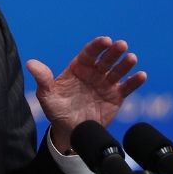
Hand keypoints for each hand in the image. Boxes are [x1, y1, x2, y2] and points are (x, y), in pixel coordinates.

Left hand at [26, 37, 146, 153]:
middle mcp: (94, 73)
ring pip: (117, 71)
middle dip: (114, 52)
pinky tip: (141, 75)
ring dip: (125, 64)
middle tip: (121, 45)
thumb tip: (31, 63)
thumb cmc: (57, 110)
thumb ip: (43, 79)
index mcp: (78, 68)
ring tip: (131, 58)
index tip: (105, 40)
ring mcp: (106, 84)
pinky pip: (126, 88)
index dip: (97, 46)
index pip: (89, 53)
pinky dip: (134, 82)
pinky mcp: (116, 97)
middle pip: (105, 59)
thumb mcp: (47, 95)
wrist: (69, 132)